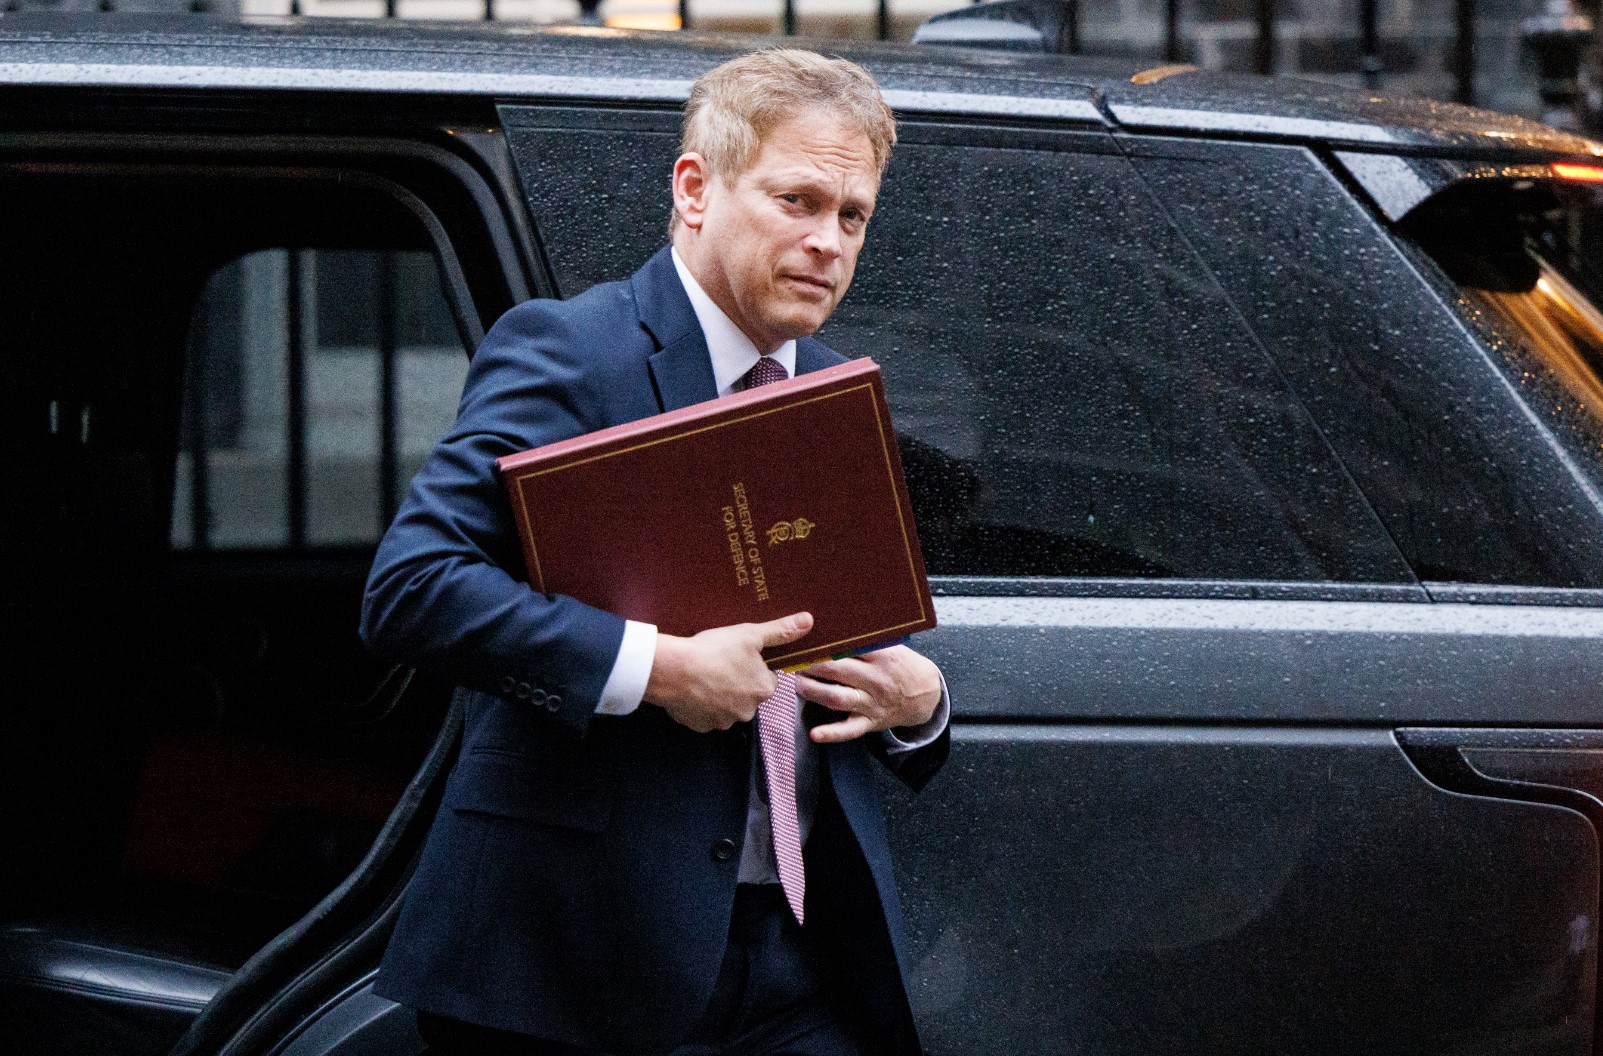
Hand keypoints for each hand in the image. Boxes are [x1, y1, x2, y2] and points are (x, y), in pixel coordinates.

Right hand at [644, 612, 812, 732]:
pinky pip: (705, 715)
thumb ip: (780, 631)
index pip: (767, 679)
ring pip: (726, 706)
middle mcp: (748, 711)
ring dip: (719, 694)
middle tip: (719, 663)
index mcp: (764, 690)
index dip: (754, 666)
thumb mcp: (750, 634)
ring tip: (703, 674)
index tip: (738, 656)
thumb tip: (808, 621)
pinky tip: (692, 687)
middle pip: (748, 695)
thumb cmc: (715, 650)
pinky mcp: (700, 726)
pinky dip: (700, 704)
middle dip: (737, 682)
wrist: (673, 670)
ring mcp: (723, 722)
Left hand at [797, 645, 941, 743]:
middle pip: (837, 671)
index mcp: (881, 657)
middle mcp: (876, 680)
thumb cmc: (901, 665)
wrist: (925, 695)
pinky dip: (832, 733)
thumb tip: (834, 623)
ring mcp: (872, 703)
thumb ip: (866, 639)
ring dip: (813, 691)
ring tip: (797, 684)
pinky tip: (815, 734)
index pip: (848, 648)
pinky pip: (849, 730)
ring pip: (837, 698)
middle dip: (811, 666)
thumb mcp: (891, 646)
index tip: (804, 641)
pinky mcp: (870, 723)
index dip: (823, 645)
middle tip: (793, 661)